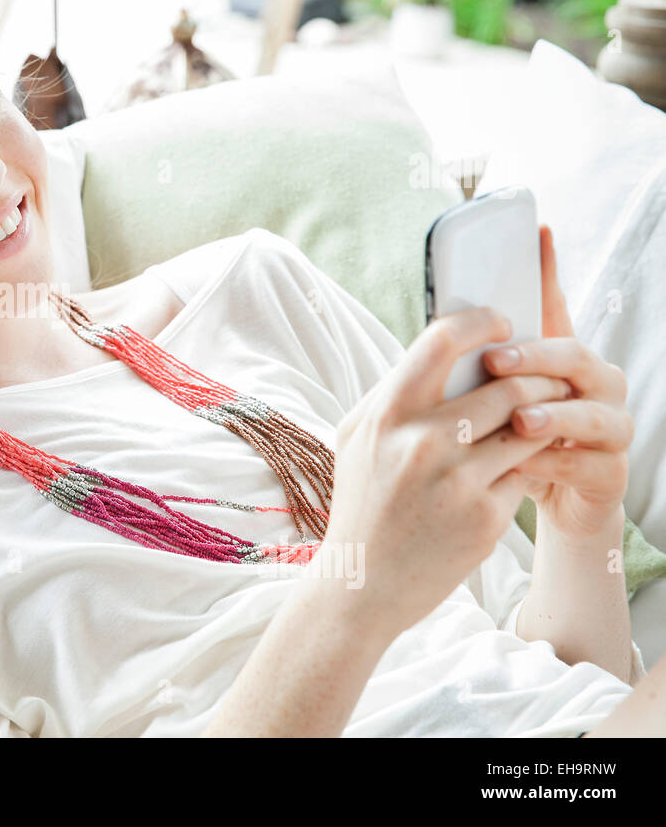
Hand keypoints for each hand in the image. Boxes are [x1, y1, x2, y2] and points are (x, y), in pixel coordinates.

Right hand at [326, 305, 562, 637]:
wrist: (362, 583)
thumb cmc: (362, 503)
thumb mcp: (358, 439)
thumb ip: (394, 394)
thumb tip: (443, 351)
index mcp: (387, 414)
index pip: (443, 340)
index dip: (482, 322)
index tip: (502, 324)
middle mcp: (422, 442)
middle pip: (508, 385)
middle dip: (539, 377)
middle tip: (548, 378)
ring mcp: (457, 481)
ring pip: (529, 427)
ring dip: (545, 417)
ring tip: (543, 417)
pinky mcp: (486, 517)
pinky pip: (524, 472)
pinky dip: (526, 466)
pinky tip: (518, 468)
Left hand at [480, 224, 633, 539]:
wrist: (549, 502)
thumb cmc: (510, 443)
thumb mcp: (484, 402)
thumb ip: (474, 368)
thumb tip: (436, 327)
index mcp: (560, 360)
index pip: (555, 307)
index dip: (547, 271)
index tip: (536, 233)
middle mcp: (595, 385)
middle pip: (577, 356)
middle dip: (537, 358)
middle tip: (497, 362)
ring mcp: (609, 428)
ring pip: (592, 413)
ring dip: (551, 417)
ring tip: (517, 421)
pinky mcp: (610, 473)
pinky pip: (586, 465)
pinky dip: (551, 465)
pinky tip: (520, 467)